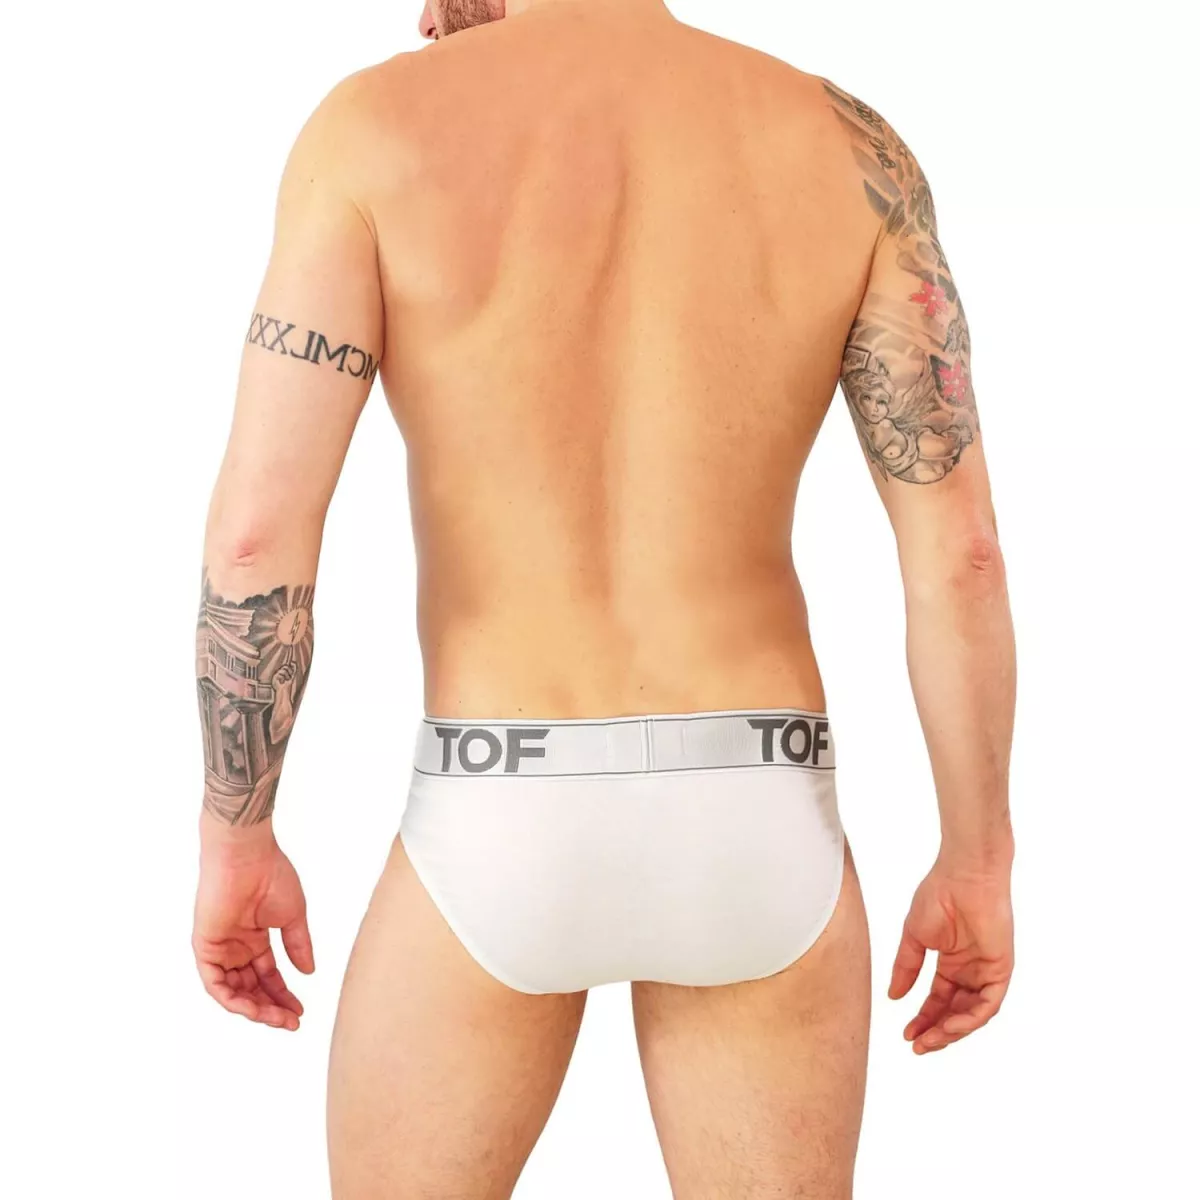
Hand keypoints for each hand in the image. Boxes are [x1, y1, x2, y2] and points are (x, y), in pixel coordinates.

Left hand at [193, 822, 314, 1030]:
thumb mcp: (293, 916)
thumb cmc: (272, 876)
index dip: (283, 994)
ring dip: (255, 1009)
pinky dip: (233, 1000)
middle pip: (252, 988)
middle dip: (272, 1007)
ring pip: (233, 991)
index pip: (268, 975)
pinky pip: (215, 984)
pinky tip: (254, 1009)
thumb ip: (298, 945)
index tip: (301, 1010)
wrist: (248, 857)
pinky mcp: (206, 948)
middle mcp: (235, 947)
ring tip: (279, 1019)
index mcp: (255, 938)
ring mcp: (220, 949)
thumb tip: (309, 972)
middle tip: (292, 1022)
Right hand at [889, 856, 1013, 1053]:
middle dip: (936, 1031)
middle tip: (917, 1045)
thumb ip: (906, 967)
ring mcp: (986, 971)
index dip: (922, 1018)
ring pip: (972, 1013)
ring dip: (952, 1030)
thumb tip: (894, 997)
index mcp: (951, 963)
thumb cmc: (938, 895)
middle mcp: (970, 971)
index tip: (905, 1033)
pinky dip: (970, 1018)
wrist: (964, 874)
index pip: (938, 1000)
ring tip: (930, 1040)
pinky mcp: (1001, 969)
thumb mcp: (914, 937)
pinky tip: (949, 1025)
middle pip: (955, 1012)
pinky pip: (988, 1004)